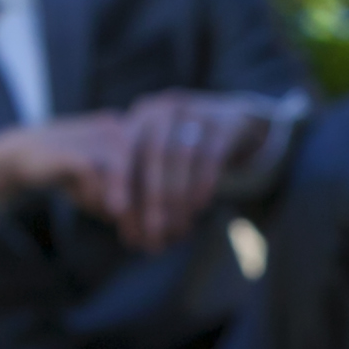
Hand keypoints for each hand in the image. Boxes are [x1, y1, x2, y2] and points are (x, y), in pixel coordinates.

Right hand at [0, 96, 269, 251]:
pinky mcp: (71, 148)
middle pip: (149, 174)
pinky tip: (110, 213)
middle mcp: (122, 130)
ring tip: (135, 238)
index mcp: (138, 136)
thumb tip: (164, 235)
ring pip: (125, 175)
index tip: (178, 235)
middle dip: (156, 213)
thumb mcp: (110, 192)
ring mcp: (96, 136)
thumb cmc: (75, 176)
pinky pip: (93, 174)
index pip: (164, 172)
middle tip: (158, 244)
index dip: (174, 204)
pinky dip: (102, 196)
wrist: (24, 157)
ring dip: (132, 211)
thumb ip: (135, 206)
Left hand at [112, 91, 270, 250]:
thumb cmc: (185, 156)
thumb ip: (140, 193)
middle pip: (152, 153)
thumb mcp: (158, 165)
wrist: (234, 126)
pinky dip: (202, 184)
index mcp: (138, 119)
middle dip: (151, 199)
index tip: (115, 213)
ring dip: (177, 197)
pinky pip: (210, 154)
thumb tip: (132, 238)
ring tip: (178, 229)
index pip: (122, 148)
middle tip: (153, 235)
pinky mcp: (224, 122)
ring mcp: (196, 111)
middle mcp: (164, 110)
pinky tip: (199, 207)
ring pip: (180, 155)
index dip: (117, 180)